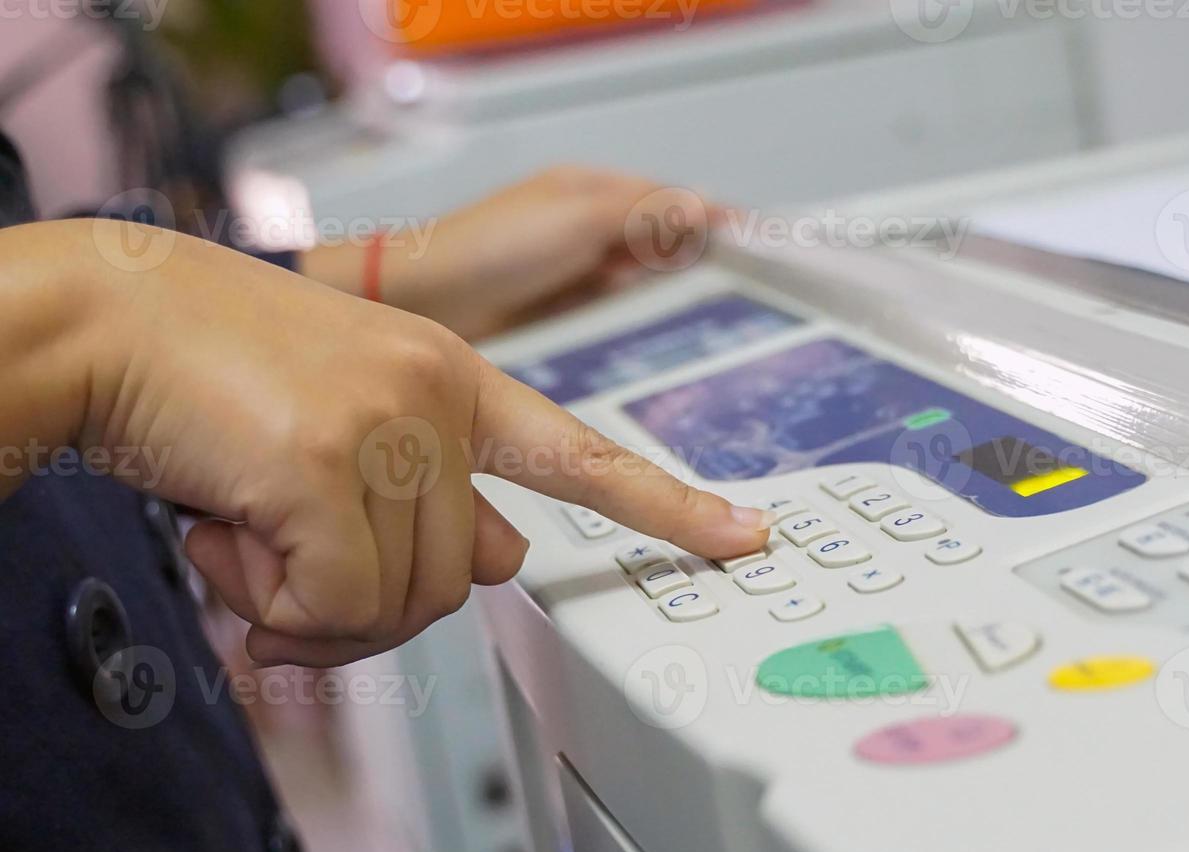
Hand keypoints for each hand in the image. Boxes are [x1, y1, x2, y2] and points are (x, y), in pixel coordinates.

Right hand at [2, 220, 770, 666]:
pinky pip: (339, 606)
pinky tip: (230, 544)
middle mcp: (442, 396)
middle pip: (460, 580)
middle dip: (368, 604)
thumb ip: (432, 498)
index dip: (668, 506)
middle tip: (285, 572)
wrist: (112, 319)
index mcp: (459, 382)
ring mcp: (393, 422)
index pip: (584, 455)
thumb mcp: (350, 428)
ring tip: (250, 540)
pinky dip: (278, 608)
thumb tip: (497, 564)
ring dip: (311, 605)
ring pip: (401, 604)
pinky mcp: (331, 457)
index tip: (741, 537)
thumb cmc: (221, 377)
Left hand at [299, 167, 717, 341]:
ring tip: (701, 298)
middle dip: (691, 252)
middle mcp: (584, 225)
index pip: (668, 199)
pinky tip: (646, 319)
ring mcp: (570, 266)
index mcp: (591, 191)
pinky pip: (611, 305)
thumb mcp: (581, 222)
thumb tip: (706, 209)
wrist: (426, 297)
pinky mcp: (556, 306)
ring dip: (661, 283)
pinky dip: (631, 308)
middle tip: (741, 275)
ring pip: (637, 274)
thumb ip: (646, 215)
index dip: (713, 217)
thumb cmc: (490, 248)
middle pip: (657, 237)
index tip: (758, 239)